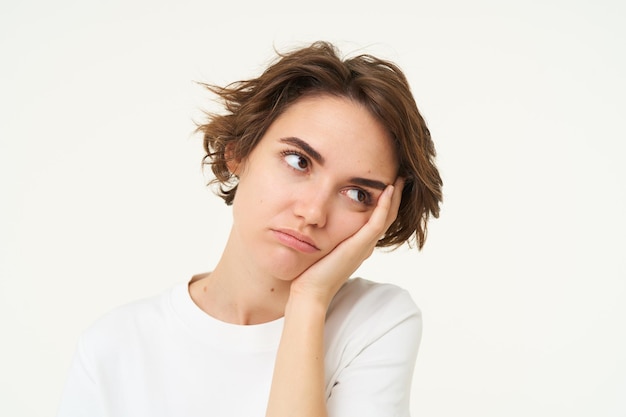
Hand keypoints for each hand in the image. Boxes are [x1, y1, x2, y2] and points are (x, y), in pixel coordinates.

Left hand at [289, 177, 404, 306]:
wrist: (309, 291)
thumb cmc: (311, 272)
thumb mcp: (323, 247)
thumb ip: (327, 234)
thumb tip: (318, 218)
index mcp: (360, 245)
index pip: (379, 219)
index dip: (386, 201)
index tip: (388, 182)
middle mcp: (366, 245)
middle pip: (388, 216)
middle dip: (396, 196)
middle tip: (401, 176)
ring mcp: (365, 246)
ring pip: (387, 217)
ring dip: (395, 197)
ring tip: (400, 178)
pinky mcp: (359, 246)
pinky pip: (377, 222)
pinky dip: (384, 206)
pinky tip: (387, 190)